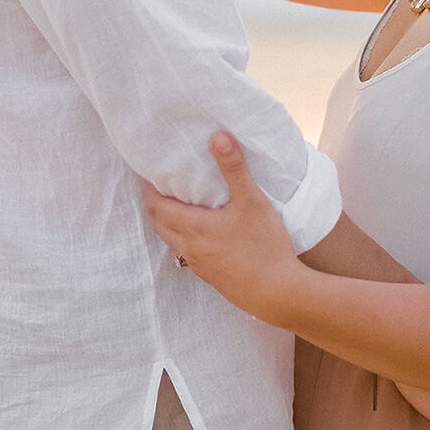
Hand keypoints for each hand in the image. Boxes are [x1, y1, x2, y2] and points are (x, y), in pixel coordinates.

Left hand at [144, 131, 307, 322]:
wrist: (278, 293)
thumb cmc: (265, 246)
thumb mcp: (252, 201)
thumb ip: (234, 168)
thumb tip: (218, 135)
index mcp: (193, 227)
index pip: (156, 205)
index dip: (152, 188)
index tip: (156, 171)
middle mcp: (189, 247)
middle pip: (159, 223)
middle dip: (157, 203)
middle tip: (167, 184)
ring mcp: (199, 265)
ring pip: (172, 240)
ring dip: (170, 221)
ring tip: (183, 204)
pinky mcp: (211, 276)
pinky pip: (187, 253)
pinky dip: (185, 238)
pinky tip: (205, 232)